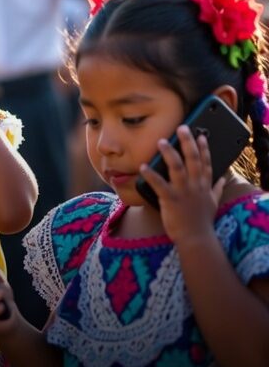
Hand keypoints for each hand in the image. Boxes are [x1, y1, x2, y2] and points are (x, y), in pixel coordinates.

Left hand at [139, 126, 224, 244]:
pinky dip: (151, 175)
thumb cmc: (202, 221)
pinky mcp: (171, 199)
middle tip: (182, 128)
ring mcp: (183, 192)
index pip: (206, 163)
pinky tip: (142, 166)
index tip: (201, 135)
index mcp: (204, 185)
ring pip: (177, 168)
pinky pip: (159, 184)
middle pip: (193, 159)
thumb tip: (224, 178)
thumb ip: (217, 188)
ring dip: (169, 154)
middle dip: (187, 142)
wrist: (196, 238)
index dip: (203, 148)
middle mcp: (195, 185)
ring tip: (161, 141)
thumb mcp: (213, 202)